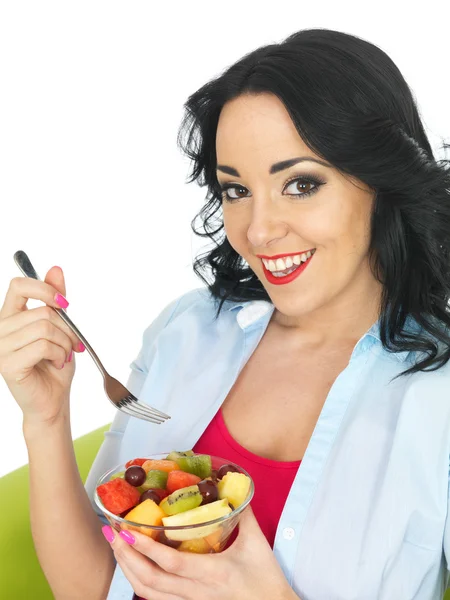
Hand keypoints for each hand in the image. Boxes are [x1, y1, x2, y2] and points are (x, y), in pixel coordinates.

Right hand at [0, 268, 83, 426]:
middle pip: (42, 311)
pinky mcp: (8, 364)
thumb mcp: (60, 327)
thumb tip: (55, 269)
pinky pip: (42, 346)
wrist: (52, 401)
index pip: (18, 285)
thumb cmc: (54, 366)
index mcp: (10, 316)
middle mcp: (1, 329)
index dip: (44, 289)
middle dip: (67, 328)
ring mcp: (1, 347)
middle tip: (72, 344)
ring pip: (44, 328)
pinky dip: (58, 354)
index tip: (64, 304)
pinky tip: (57, 363)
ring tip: (64, 355)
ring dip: (64, 343)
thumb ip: (54, 300)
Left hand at [105, 505, 297, 599]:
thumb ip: (243, 514)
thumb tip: (234, 488)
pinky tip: (134, 569)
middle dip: (126, 557)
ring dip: (129, 571)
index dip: (145, 548)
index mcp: (212, 573)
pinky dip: (141, 584)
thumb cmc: (267, 579)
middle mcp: (197, 592)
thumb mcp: (256, 543)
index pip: (170, 563)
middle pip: (150, 581)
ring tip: (116, 548)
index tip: (127, 531)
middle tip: (112, 534)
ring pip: (150, 594)